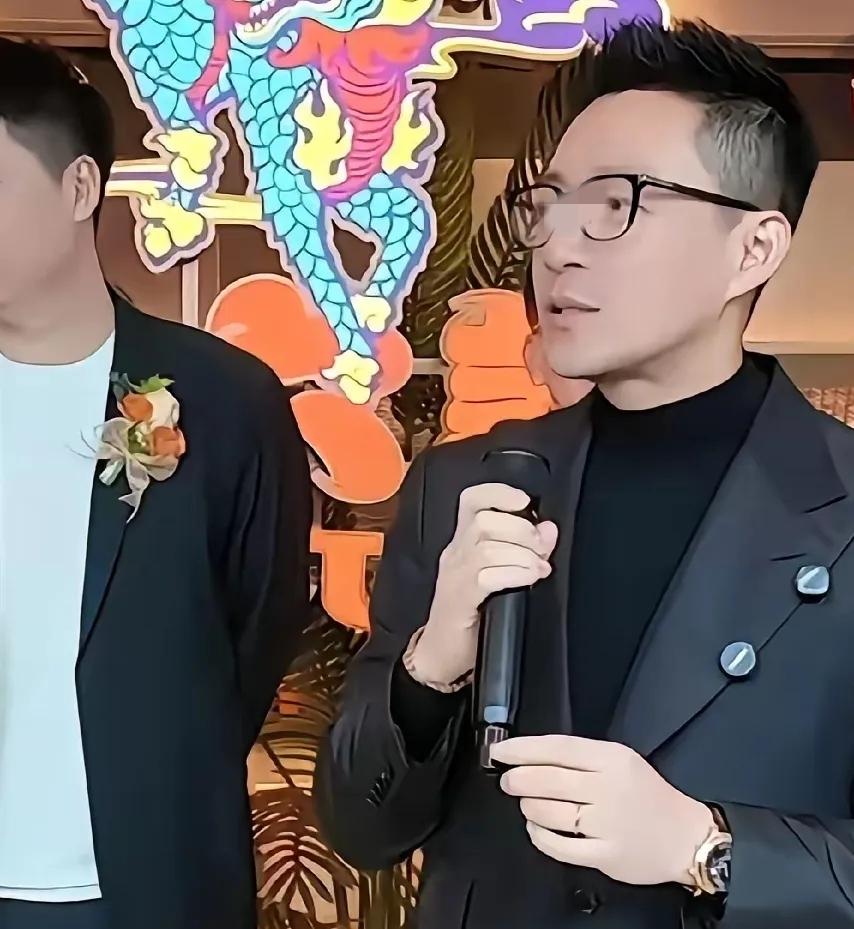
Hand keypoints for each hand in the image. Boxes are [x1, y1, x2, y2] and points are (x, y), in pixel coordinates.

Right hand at [410, 483, 557, 686]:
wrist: (440, 655)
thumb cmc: (470, 615)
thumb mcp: (497, 576)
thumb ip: (524, 550)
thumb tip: (549, 528)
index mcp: (463, 543)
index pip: (473, 500)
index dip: (499, 492)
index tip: (525, 501)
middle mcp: (456, 554)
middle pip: (484, 520)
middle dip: (521, 530)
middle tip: (540, 549)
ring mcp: (455, 576)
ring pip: (487, 546)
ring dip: (522, 554)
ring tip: (537, 568)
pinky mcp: (459, 600)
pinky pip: (486, 576)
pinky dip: (514, 573)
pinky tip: (528, 579)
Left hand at [492, 735, 713, 886]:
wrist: (686, 837)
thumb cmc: (649, 795)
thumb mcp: (622, 760)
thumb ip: (582, 757)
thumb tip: (533, 756)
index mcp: (612, 759)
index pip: (557, 748)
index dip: (522, 749)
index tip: (500, 752)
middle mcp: (608, 788)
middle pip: (548, 780)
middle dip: (519, 779)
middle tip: (508, 780)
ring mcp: (607, 824)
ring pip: (550, 812)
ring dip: (528, 807)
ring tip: (525, 803)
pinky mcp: (606, 855)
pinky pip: (560, 846)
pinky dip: (540, 835)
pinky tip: (536, 827)